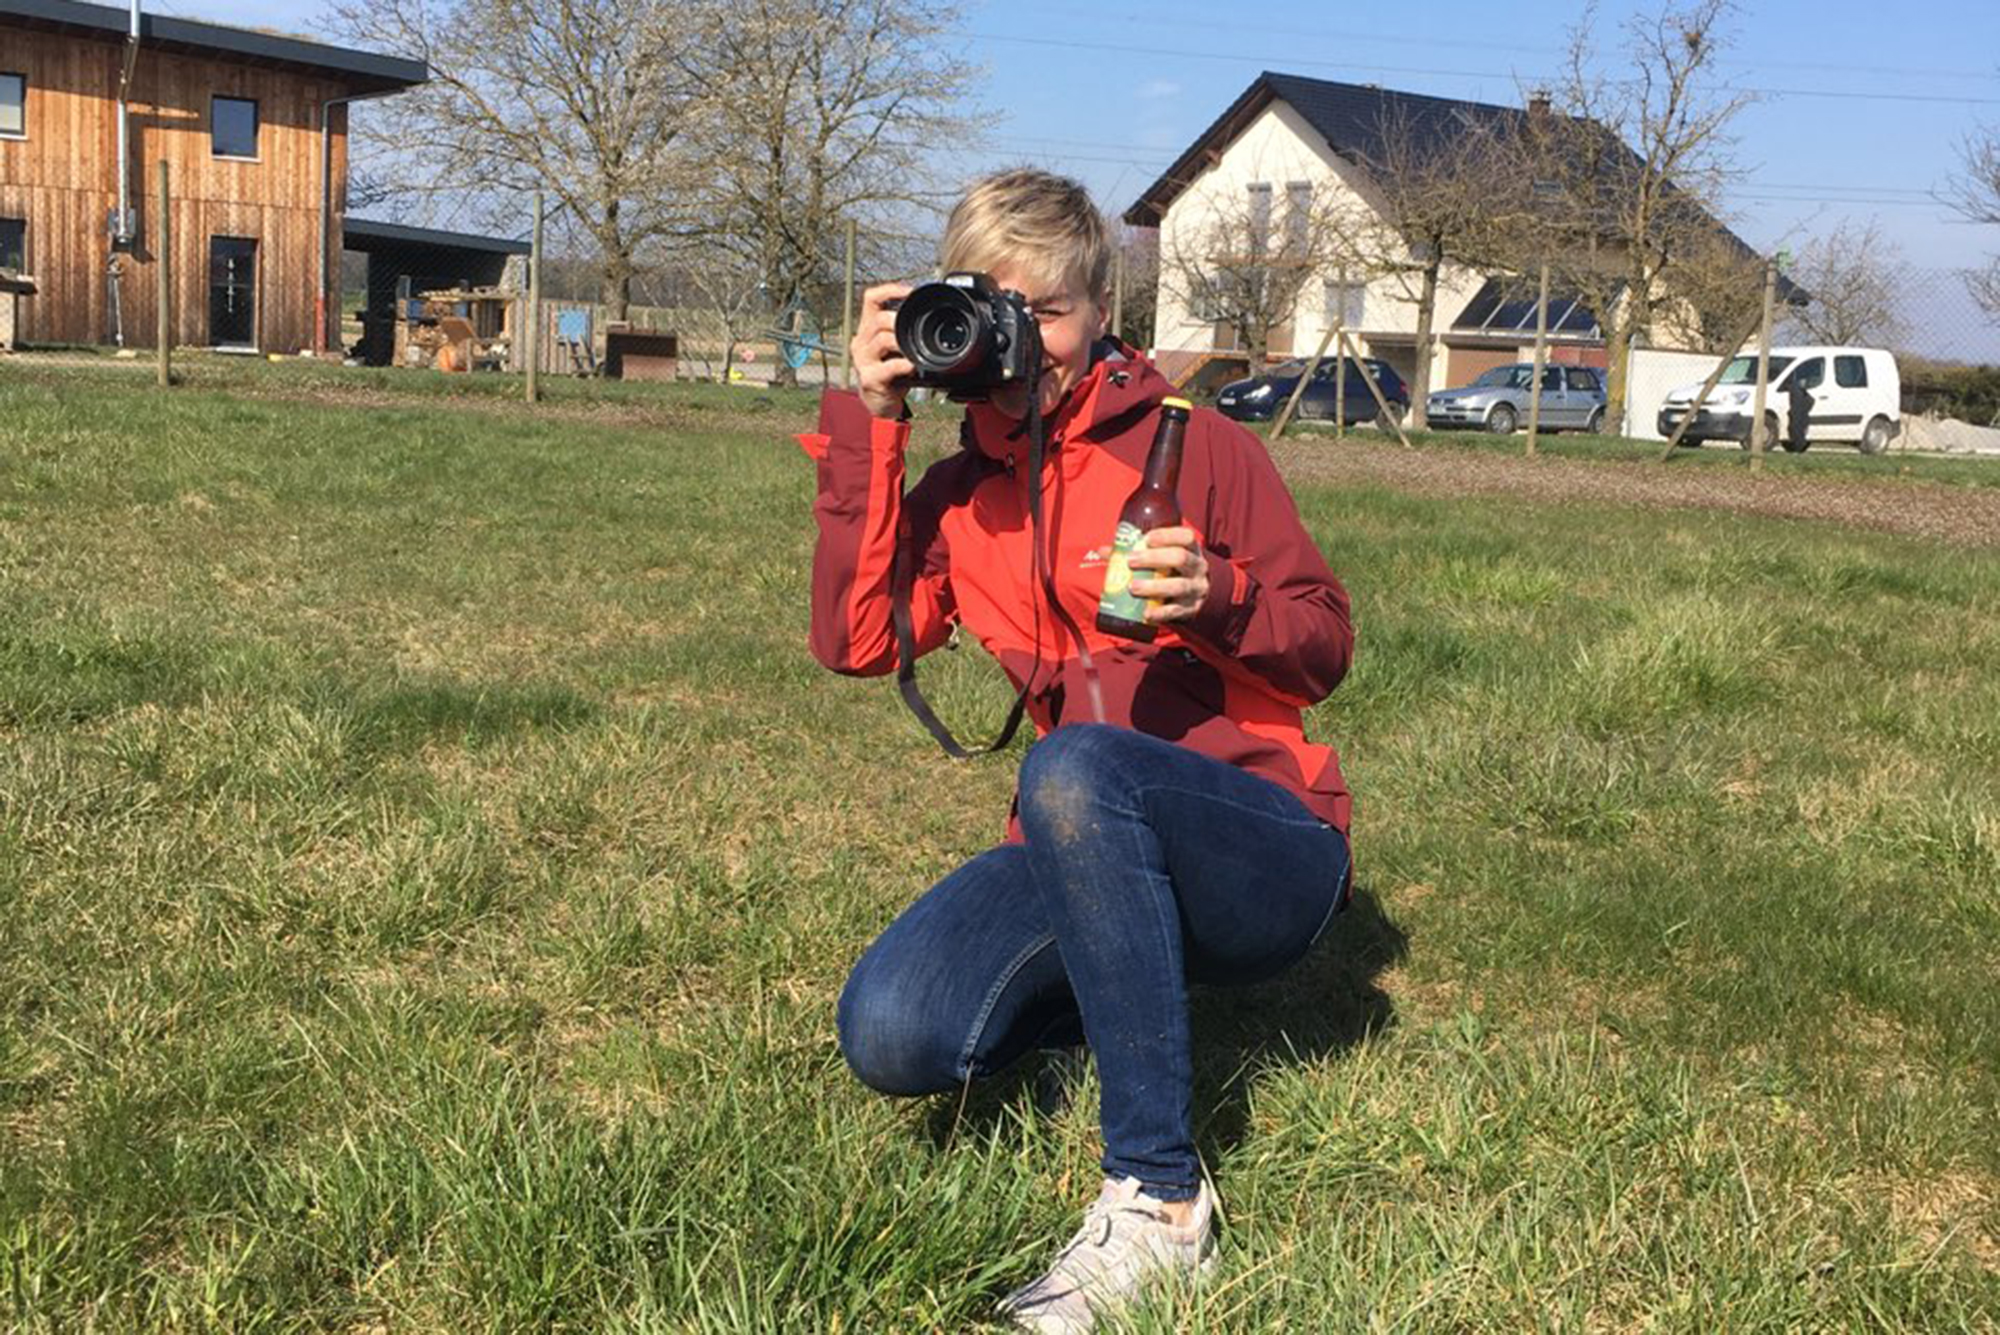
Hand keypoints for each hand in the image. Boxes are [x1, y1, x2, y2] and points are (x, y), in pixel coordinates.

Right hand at [853, 283, 915, 419]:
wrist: (880, 403)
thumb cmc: (890, 373)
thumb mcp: (894, 348)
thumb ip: (902, 331)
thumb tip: (929, 313)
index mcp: (867, 329)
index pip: (871, 298)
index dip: (889, 290)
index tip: (910, 292)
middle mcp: (861, 341)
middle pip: (878, 319)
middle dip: (899, 320)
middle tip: (915, 327)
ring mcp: (863, 360)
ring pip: (882, 339)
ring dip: (902, 342)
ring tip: (914, 349)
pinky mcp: (870, 378)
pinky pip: (888, 367)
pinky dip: (903, 365)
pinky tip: (912, 366)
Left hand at [1126, 526, 1208, 623]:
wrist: (1194, 595)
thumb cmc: (1171, 569)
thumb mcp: (1162, 556)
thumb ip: (1136, 552)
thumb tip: (1104, 551)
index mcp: (1191, 549)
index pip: (1186, 536)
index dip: (1167, 535)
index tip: (1147, 538)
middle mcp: (1198, 567)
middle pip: (1180, 558)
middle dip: (1154, 558)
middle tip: (1130, 561)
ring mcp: (1196, 589)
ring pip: (1178, 585)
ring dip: (1154, 586)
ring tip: (1132, 587)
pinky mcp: (1191, 609)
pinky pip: (1176, 611)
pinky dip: (1160, 613)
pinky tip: (1145, 614)